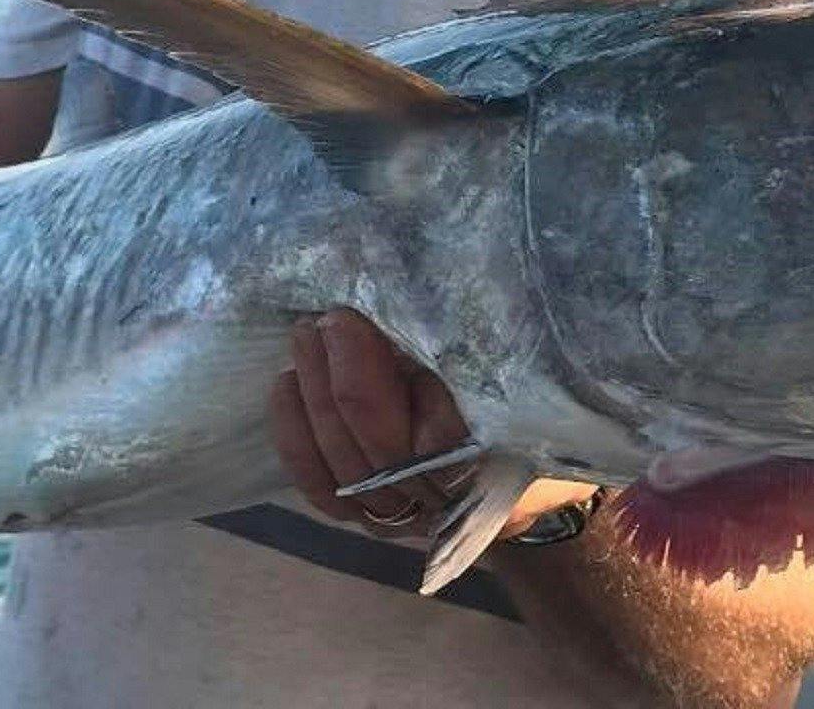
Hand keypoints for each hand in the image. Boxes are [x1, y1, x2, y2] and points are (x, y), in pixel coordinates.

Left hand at [268, 309, 594, 539]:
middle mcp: (444, 504)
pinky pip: (318, 485)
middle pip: (383, 451)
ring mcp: (399, 517)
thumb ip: (483, 351)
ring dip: (317, 396)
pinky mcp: (363, 514)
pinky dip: (295, 435)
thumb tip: (426, 297)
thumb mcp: (522, 376)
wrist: (522, 472)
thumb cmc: (527, 405)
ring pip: (343, 468)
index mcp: (497, 469)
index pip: (444, 436)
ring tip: (307, 335)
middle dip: (349, 377)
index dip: (403, 381)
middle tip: (333, 318)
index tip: (372, 320)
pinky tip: (286, 385)